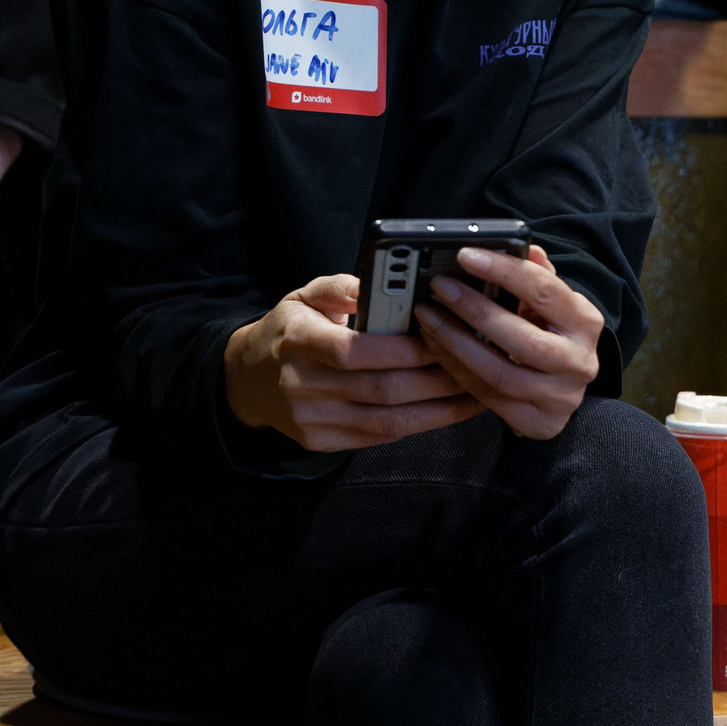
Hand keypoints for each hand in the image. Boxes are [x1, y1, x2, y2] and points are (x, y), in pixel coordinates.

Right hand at [222, 274, 478, 450]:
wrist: (249, 380)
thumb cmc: (290, 329)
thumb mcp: (305, 295)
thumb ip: (344, 286)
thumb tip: (381, 283)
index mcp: (296, 339)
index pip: (353, 351)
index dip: (402, 349)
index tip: (443, 336)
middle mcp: (300, 385)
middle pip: (381, 389)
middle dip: (436, 378)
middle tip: (477, 362)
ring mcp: (311, 420)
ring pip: (388, 421)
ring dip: (440, 408)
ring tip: (477, 390)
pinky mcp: (322, 442)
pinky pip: (380, 438)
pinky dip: (421, 424)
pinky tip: (450, 410)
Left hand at [414, 245, 604, 440]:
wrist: (565, 392)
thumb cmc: (553, 336)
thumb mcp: (552, 305)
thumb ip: (538, 277)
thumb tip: (527, 248)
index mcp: (585, 322)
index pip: (543, 291)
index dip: (503, 270)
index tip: (465, 255)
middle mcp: (579, 361)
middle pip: (521, 338)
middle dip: (474, 310)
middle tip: (440, 288)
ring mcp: (559, 397)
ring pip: (500, 373)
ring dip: (457, 344)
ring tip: (429, 319)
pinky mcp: (539, 423)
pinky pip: (488, 396)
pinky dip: (457, 370)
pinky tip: (437, 348)